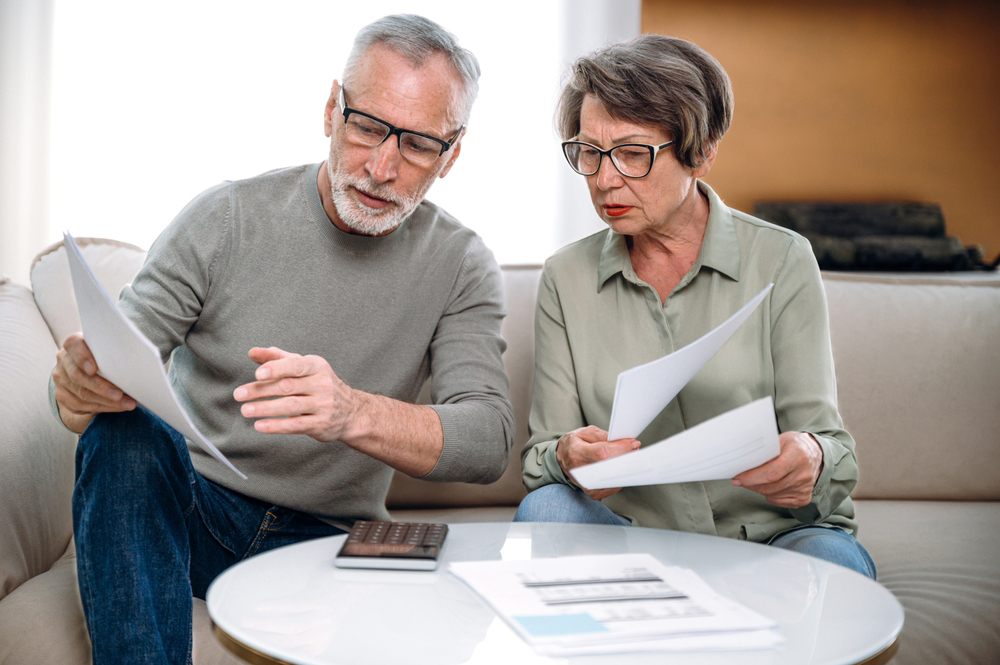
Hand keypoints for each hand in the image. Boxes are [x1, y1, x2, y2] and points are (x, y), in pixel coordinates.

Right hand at [52, 332, 135, 431]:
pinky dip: (101, 408)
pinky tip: (116, 408)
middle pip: (78, 376)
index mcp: (74, 343)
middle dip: (102, 388)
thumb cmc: (105, 355)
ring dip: (106, 401)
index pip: (73, 345)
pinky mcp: (62, 394)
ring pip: (81, 393)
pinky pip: (79, 405)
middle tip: (120, 395)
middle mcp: (63, 359)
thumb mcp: (108, 349)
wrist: (88, 367)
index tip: (94, 369)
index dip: (83, 357)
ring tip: (126, 404)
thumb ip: (114, 351)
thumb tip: (137, 362)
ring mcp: (60, 377)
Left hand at [233, 347, 358, 441]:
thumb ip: (277, 358)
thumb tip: (253, 352)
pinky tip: (260, 425)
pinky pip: (296, 425)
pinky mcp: (320, 424)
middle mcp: (322, 384)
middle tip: (239, 395)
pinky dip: (276, 426)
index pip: (295, 365)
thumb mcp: (304, 367)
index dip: (276, 368)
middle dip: (261, 390)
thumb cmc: (320, 384)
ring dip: (265, 409)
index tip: (258, 373)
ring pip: (290, 406)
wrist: (351, 411)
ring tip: (246, 410)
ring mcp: (323, 405)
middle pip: (287, 386)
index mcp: (316, 366)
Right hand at [555, 425, 639, 499]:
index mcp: (577, 453)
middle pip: (610, 469)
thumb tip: (622, 441)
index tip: (633, 443)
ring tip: (631, 459)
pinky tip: (622, 470)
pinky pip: (612, 488)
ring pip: (613, 480)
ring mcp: (586, 484)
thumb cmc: (573, 444)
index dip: (620, 448)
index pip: (602, 453)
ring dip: (625, 470)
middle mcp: (580, 471)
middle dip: (626, 459)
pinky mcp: (592, 492)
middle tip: (635, 451)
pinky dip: (620, 478)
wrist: (560, 460)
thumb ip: (603, 436)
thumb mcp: (584, 433)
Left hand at [732, 431, 823, 508]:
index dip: (752, 477)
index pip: (772, 473)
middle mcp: (804, 474)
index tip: (738, 478)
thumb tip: (742, 462)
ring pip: (772, 495)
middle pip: (771, 486)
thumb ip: (764, 450)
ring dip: (759, 489)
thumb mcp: (780, 440)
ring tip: (756, 479)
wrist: (815, 453)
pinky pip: (779, 502)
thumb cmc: (794, 445)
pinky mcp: (804, 498)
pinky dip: (770, 495)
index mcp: (798, 456)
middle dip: (751, 484)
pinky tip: (771, 485)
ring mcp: (805, 488)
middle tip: (741, 479)